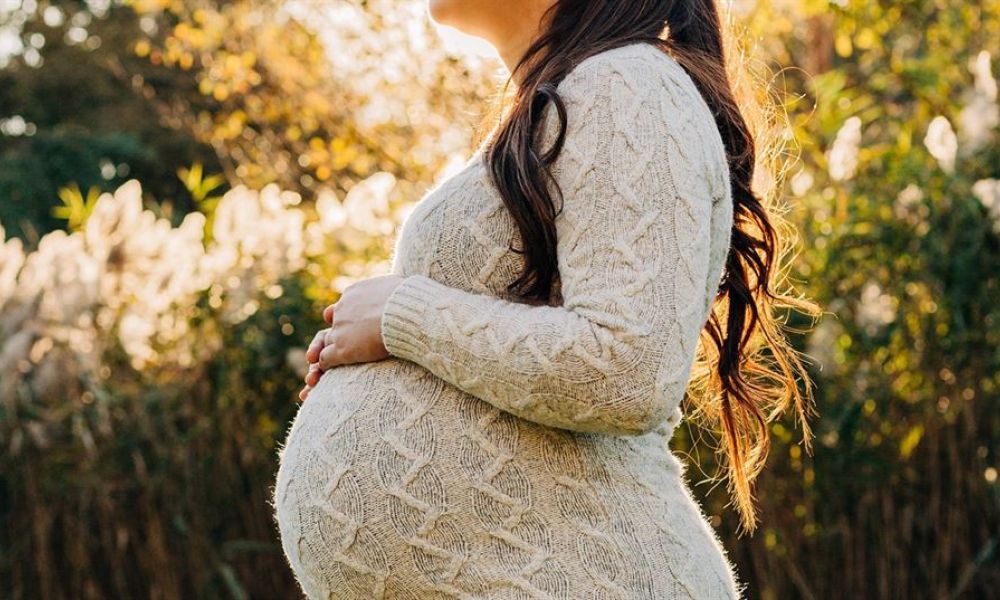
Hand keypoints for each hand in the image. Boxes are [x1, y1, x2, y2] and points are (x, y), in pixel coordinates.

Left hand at [298, 274, 406, 400]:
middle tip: (328, 348)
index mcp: (355, 293)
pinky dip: (325, 367)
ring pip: (325, 344)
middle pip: (331, 323)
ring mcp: (340, 330)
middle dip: (331, 336)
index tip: (350, 324)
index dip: (346, 318)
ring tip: (323, 369)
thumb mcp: (399, 285)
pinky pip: (326, 359)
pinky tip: (328, 375)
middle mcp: (342, 309)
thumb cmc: (410, 300)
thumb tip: (405, 292)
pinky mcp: (341, 349)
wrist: (405, 313)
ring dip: (322, 356)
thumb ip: (391, 291)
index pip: (344, 307)